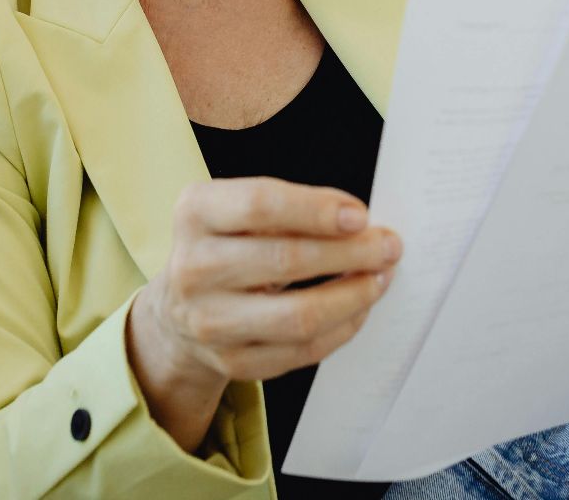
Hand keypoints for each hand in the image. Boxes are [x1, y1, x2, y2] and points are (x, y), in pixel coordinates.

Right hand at [135, 177, 402, 386]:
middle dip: (351, 252)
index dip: (316, 209)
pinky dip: (342, 327)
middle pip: (286, 260)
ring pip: (298, 315)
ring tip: (380, 277)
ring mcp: (209, 321)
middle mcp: (193, 268)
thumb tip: (361, 223)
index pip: (260, 205)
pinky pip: (302, 350)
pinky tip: (359, 307)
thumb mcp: (240, 210)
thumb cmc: (228, 246)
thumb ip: (294, 208)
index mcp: (196, 213)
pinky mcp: (231, 361)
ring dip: (353, 295)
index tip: (360, 215)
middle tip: (388, 246)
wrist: (180, 309)